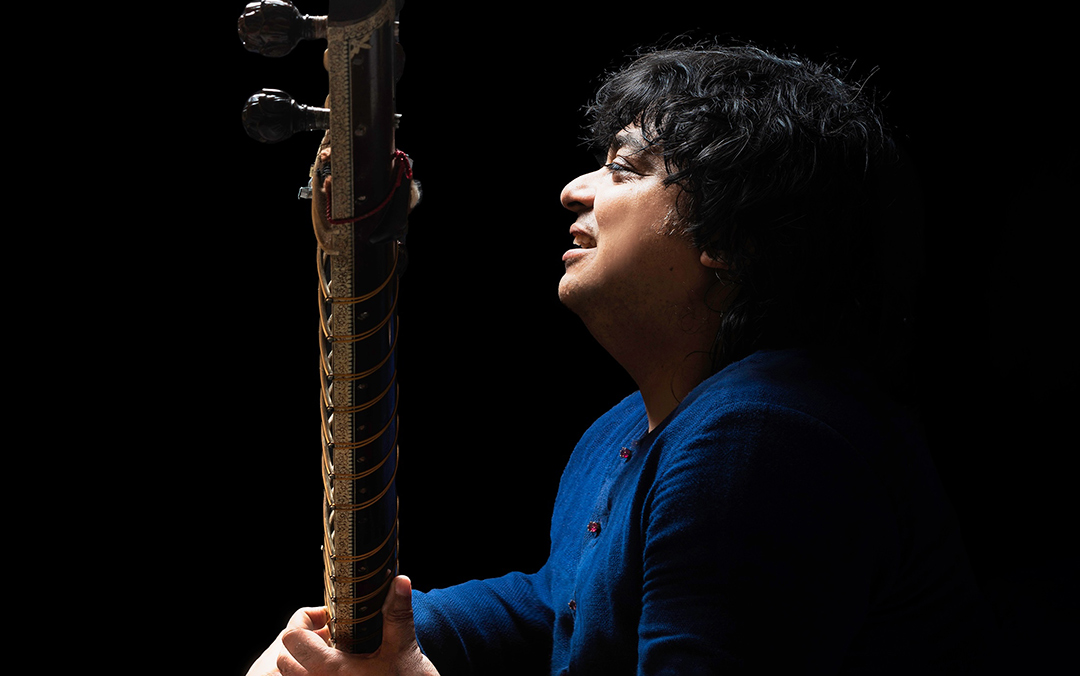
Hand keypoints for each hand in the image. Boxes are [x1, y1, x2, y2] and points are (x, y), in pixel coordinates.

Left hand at [245, 576, 438, 675]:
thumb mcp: (404, 647)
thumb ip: (397, 613)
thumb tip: (400, 581)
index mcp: (333, 670)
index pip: (291, 638)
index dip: (304, 620)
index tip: (327, 616)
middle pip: (284, 659)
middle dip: (300, 641)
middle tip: (328, 633)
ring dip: (303, 661)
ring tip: (331, 652)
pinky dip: (312, 673)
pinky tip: (338, 667)